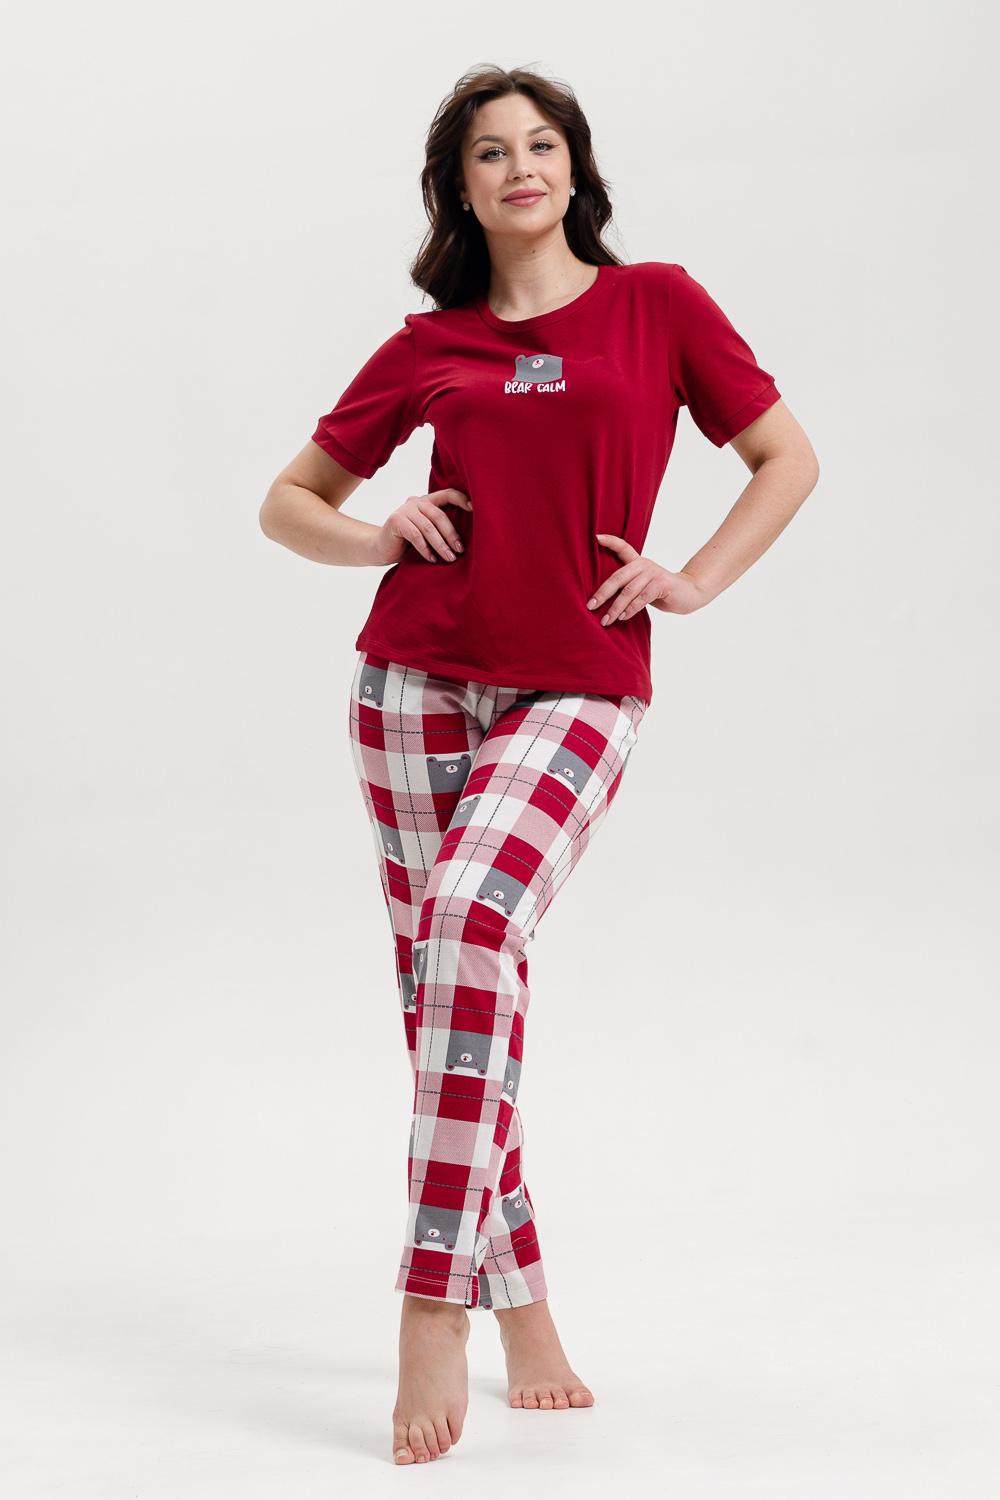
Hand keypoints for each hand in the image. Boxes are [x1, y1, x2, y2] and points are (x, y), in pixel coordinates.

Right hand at [371, 488, 471, 566]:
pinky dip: (426, 549)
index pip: (447, 494)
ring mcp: (405, 509)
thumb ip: (440, 528)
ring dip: (441, 545)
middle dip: (452, 535)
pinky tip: (432, 559)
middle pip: (439, 516)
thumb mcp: (428, 533)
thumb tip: (466, 540)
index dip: (461, 499)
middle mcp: (416, 501)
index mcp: (427, 501)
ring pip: (428, 527)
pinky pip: (415, 535)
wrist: (380, 548)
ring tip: (449, 558)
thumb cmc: (408, 543)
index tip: (474, 509)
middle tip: (460, 550)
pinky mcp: (396, 520)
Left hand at [587, 534, 711, 624]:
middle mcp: (644, 564)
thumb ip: (626, 586)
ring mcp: (653, 573)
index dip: (610, 541)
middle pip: (617, 577)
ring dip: (615, 608)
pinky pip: (642, 597)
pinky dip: (631, 609)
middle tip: (590, 607)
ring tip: (606, 620)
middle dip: (602, 594)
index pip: (623, 548)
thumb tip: (600, 599)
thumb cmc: (661, 592)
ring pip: (628, 591)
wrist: (688, 595)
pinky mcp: (663, 584)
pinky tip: (623, 617)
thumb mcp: (642, 586)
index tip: (596, 537)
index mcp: (638, 562)